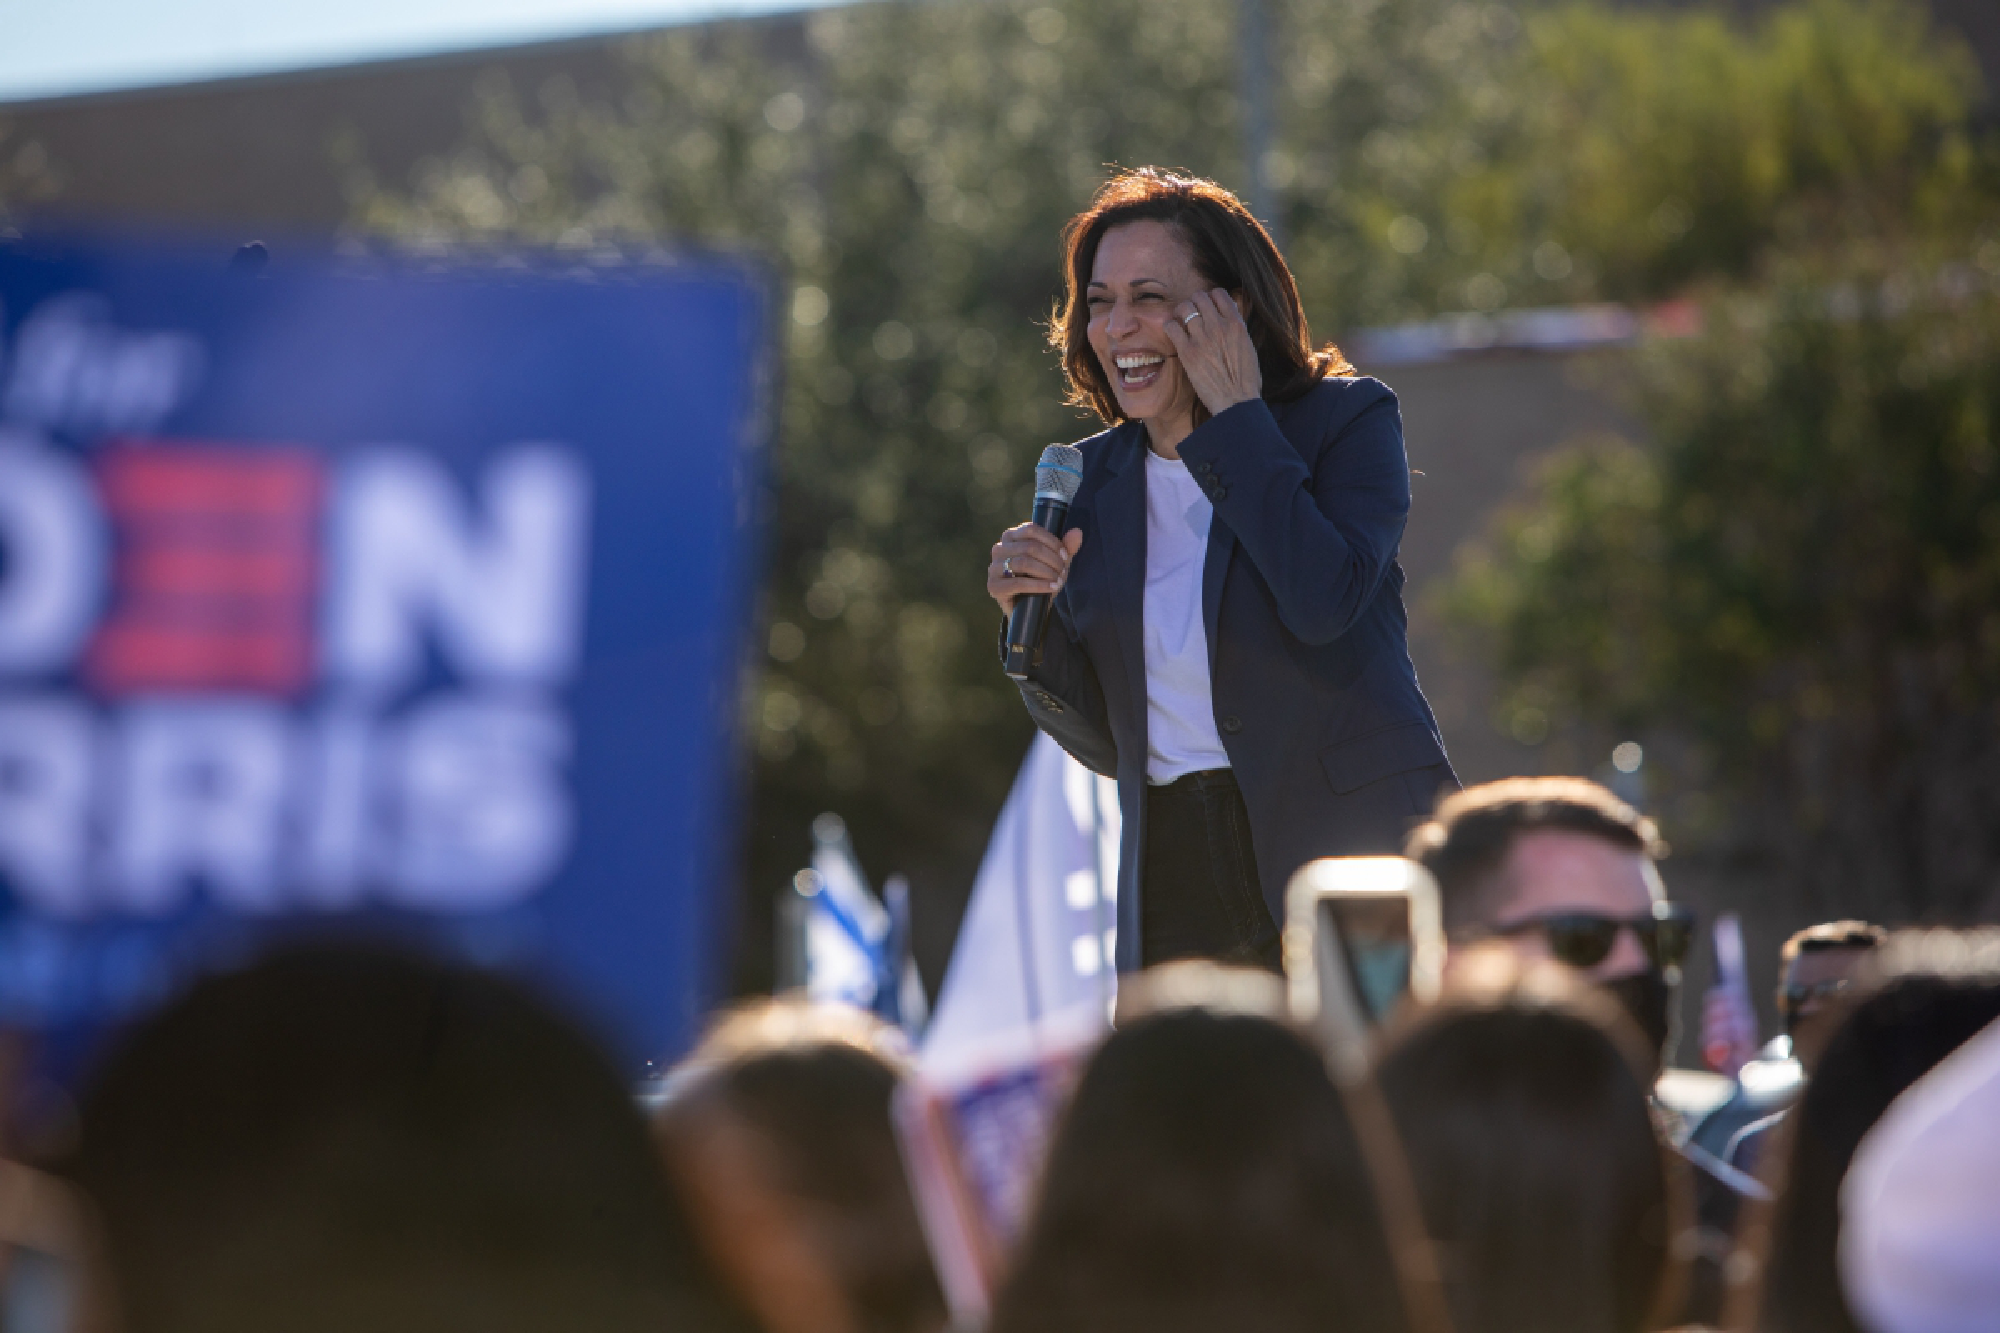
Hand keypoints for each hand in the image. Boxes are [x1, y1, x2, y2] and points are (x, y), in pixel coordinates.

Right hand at [988, 523, 1083, 613]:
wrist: (1030, 607)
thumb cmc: (1042, 578)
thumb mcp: (1056, 561)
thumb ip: (1066, 547)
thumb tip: (1077, 532)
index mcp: (1011, 536)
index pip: (1031, 530)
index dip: (1052, 542)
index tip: (1065, 556)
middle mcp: (999, 548)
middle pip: (1030, 547)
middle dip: (1052, 560)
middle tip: (1063, 572)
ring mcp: (993, 567)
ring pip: (1024, 562)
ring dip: (1046, 572)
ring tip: (1058, 581)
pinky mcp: (993, 586)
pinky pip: (1018, 583)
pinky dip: (1039, 585)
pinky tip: (1051, 588)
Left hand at [1163, 288, 1259, 417]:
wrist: (1236, 401)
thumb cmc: (1245, 379)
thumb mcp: (1248, 346)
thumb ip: (1237, 328)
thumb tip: (1231, 314)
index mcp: (1236, 324)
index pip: (1219, 294)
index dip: (1211, 297)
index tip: (1208, 306)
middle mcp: (1218, 326)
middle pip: (1199, 297)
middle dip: (1194, 303)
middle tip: (1192, 314)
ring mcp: (1201, 338)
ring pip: (1184, 308)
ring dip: (1181, 313)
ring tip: (1182, 322)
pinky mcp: (1187, 352)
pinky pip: (1171, 326)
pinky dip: (1170, 326)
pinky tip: (1174, 334)